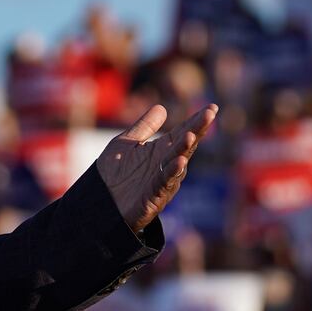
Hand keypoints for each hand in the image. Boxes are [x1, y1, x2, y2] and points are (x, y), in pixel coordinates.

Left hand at [96, 103, 217, 232]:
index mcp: (161, 151)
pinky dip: (172, 172)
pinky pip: (165, 183)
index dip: (197, 121)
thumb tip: (162, 107)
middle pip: (185, 145)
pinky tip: (179, 162)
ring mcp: (162, 181)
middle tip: (209, 114)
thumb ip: (144, 127)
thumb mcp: (126, 143)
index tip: (212, 107)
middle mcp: (166, 164)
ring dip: (184, 150)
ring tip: (191, 135)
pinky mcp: (153, 197)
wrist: (99, 203)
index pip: (182, 132)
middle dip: (197, 130)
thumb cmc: (112, 175)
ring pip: (177, 164)